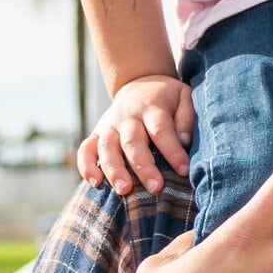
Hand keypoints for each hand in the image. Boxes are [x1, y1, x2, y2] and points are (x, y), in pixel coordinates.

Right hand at [78, 74, 194, 194]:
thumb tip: (184, 141)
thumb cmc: (167, 98)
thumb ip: (186, 118)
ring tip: (124, 190)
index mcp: (152, 107)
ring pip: (107, 147)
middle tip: (155, 187)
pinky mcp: (97, 133)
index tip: (184, 170)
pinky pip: (86, 149)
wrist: (139, 83)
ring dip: (114, 169)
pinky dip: (86, 166)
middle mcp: (128, 117)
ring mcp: (110, 125)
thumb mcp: (184, 97)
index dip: (172, 151)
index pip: (161, 130)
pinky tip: (94, 183)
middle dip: (143, 166)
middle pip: (132, 141)